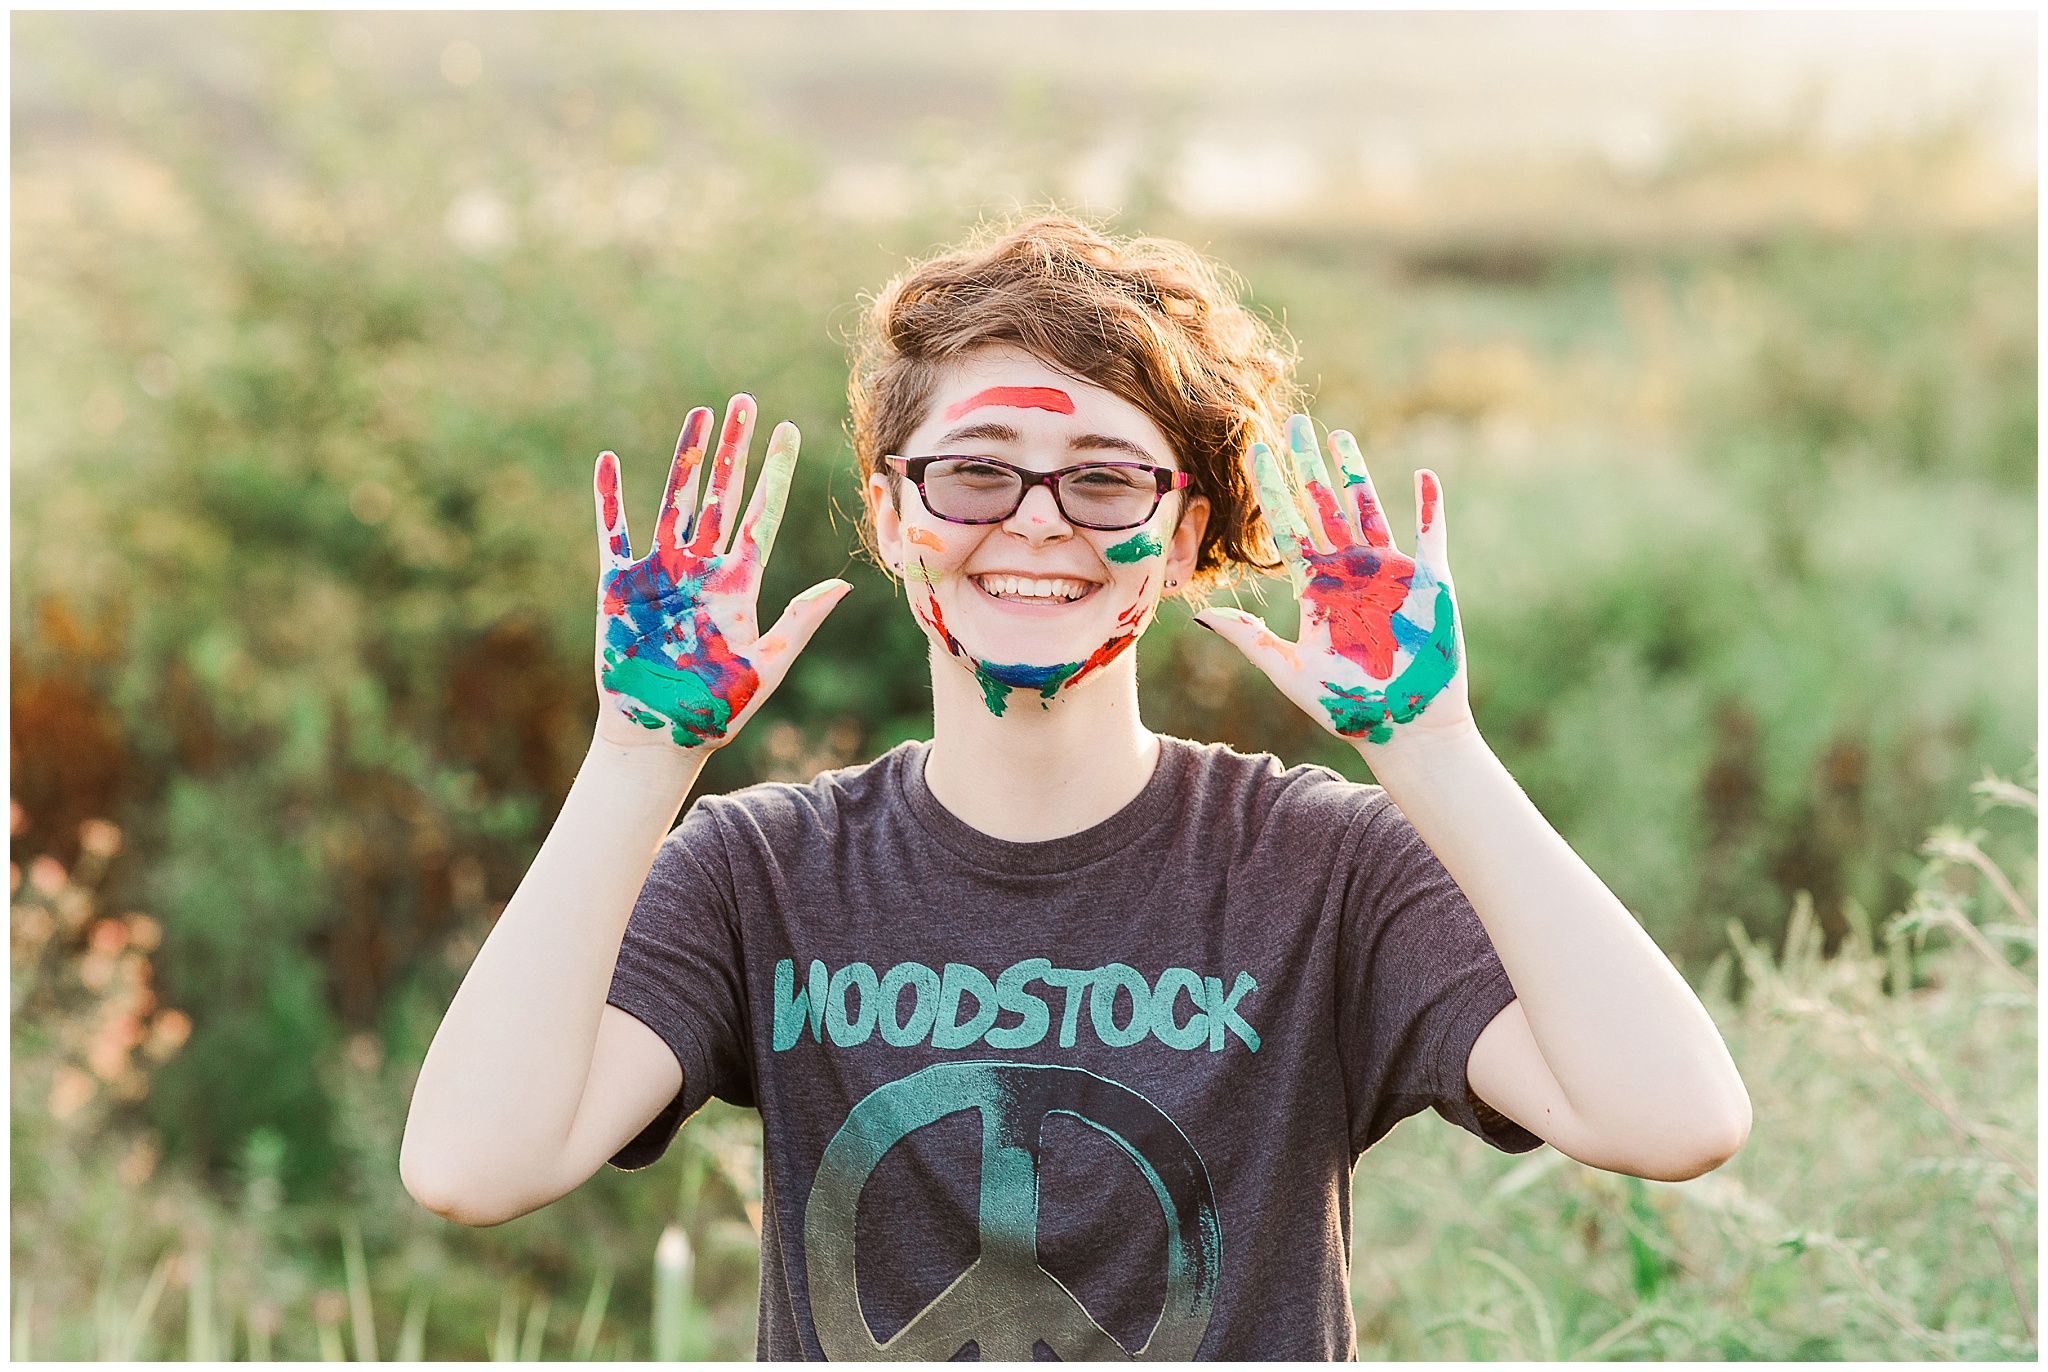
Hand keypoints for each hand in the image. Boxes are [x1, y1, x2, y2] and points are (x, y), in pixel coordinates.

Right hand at [592, 394, 848, 749]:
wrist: (658, 738)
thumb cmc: (716, 713)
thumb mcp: (766, 666)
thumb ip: (799, 622)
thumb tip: (843, 585)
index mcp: (740, 585)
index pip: (761, 515)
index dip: (776, 473)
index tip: (789, 430)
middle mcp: (702, 568)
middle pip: (721, 493)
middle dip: (733, 448)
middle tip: (744, 401)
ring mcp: (661, 572)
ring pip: (675, 499)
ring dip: (685, 456)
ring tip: (698, 413)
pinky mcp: (619, 585)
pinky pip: (613, 531)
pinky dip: (609, 497)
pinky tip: (609, 460)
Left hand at [1195, 414, 1471, 748]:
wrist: (1406, 729)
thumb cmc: (1349, 708)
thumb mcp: (1291, 672)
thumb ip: (1249, 640)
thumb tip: (1199, 615)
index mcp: (1315, 588)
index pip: (1286, 527)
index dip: (1270, 490)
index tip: (1253, 452)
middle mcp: (1349, 572)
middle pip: (1323, 505)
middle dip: (1306, 465)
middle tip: (1292, 421)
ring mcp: (1389, 573)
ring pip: (1368, 509)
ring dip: (1354, 473)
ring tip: (1336, 436)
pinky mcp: (1429, 583)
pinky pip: (1430, 536)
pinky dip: (1429, 507)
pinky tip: (1424, 476)